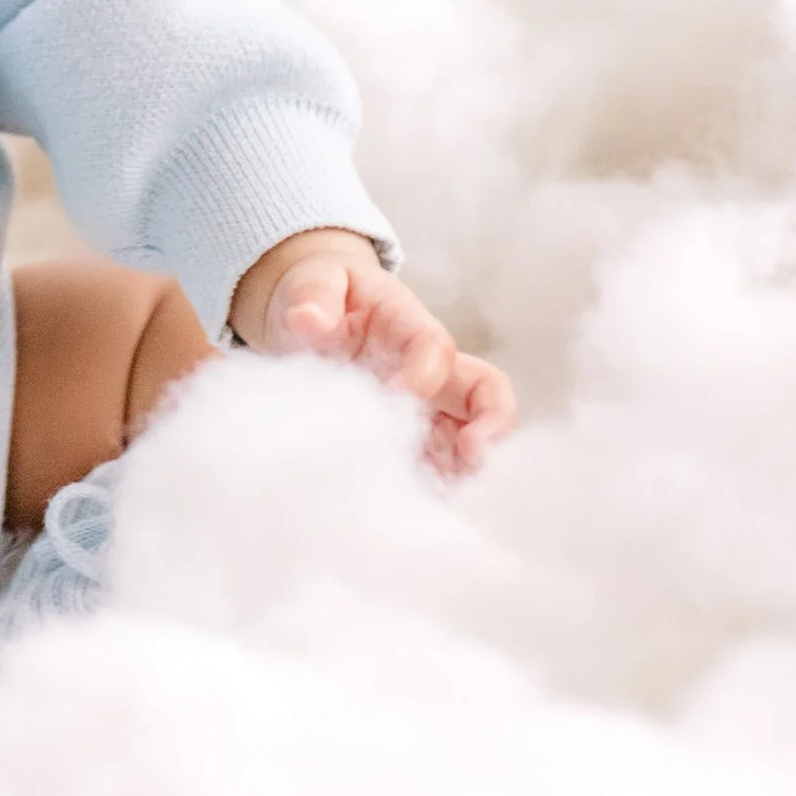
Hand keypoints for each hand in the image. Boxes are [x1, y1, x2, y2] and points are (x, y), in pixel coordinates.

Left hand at [226, 230, 514, 479]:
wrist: (310, 317)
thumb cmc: (320, 295)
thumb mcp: (313, 282)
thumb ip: (314, 298)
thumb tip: (307, 319)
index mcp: (408, 325)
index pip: (435, 348)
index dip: (423, 375)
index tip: (392, 397)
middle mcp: (431, 371)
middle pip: (484, 396)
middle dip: (488, 428)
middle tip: (471, 459)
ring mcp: (425, 410)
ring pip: (465, 443)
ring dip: (463, 472)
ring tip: (442, 500)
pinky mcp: (409, 443)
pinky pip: (433, 470)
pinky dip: (430, 492)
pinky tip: (411, 513)